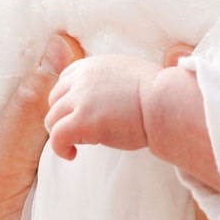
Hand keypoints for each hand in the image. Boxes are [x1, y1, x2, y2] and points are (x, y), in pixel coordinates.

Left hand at [44, 54, 160, 159]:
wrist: (167, 103)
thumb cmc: (160, 94)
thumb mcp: (129, 76)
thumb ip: (111, 81)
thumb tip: (110, 98)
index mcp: (94, 65)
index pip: (65, 80)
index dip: (70, 99)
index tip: (80, 113)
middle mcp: (83, 78)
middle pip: (55, 98)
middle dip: (64, 115)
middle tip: (79, 132)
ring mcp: (80, 98)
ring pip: (52, 118)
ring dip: (62, 132)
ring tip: (77, 145)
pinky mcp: (82, 121)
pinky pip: (56, 137)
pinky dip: (60, 148)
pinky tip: (72, 154)